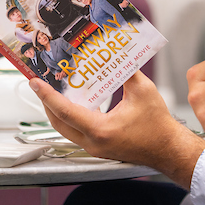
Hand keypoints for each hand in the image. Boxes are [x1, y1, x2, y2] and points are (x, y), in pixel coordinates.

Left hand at [29, 69, 204, 188]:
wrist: (169, 149)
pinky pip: (76, 132)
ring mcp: (94, 148)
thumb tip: (114, 55)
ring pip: (65, 129)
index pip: (65, 111)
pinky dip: (70, 117)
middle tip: (40, 83)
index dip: (47, 95)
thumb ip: (126, 71)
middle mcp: (93, 142)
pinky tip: (73, 102)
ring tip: (52, 90)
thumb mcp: (142, 91)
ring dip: (57, 110)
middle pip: (58, 121)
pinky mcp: (98, 148)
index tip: (35, 82)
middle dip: (46, 102)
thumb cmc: (158, 125)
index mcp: (100, 129)